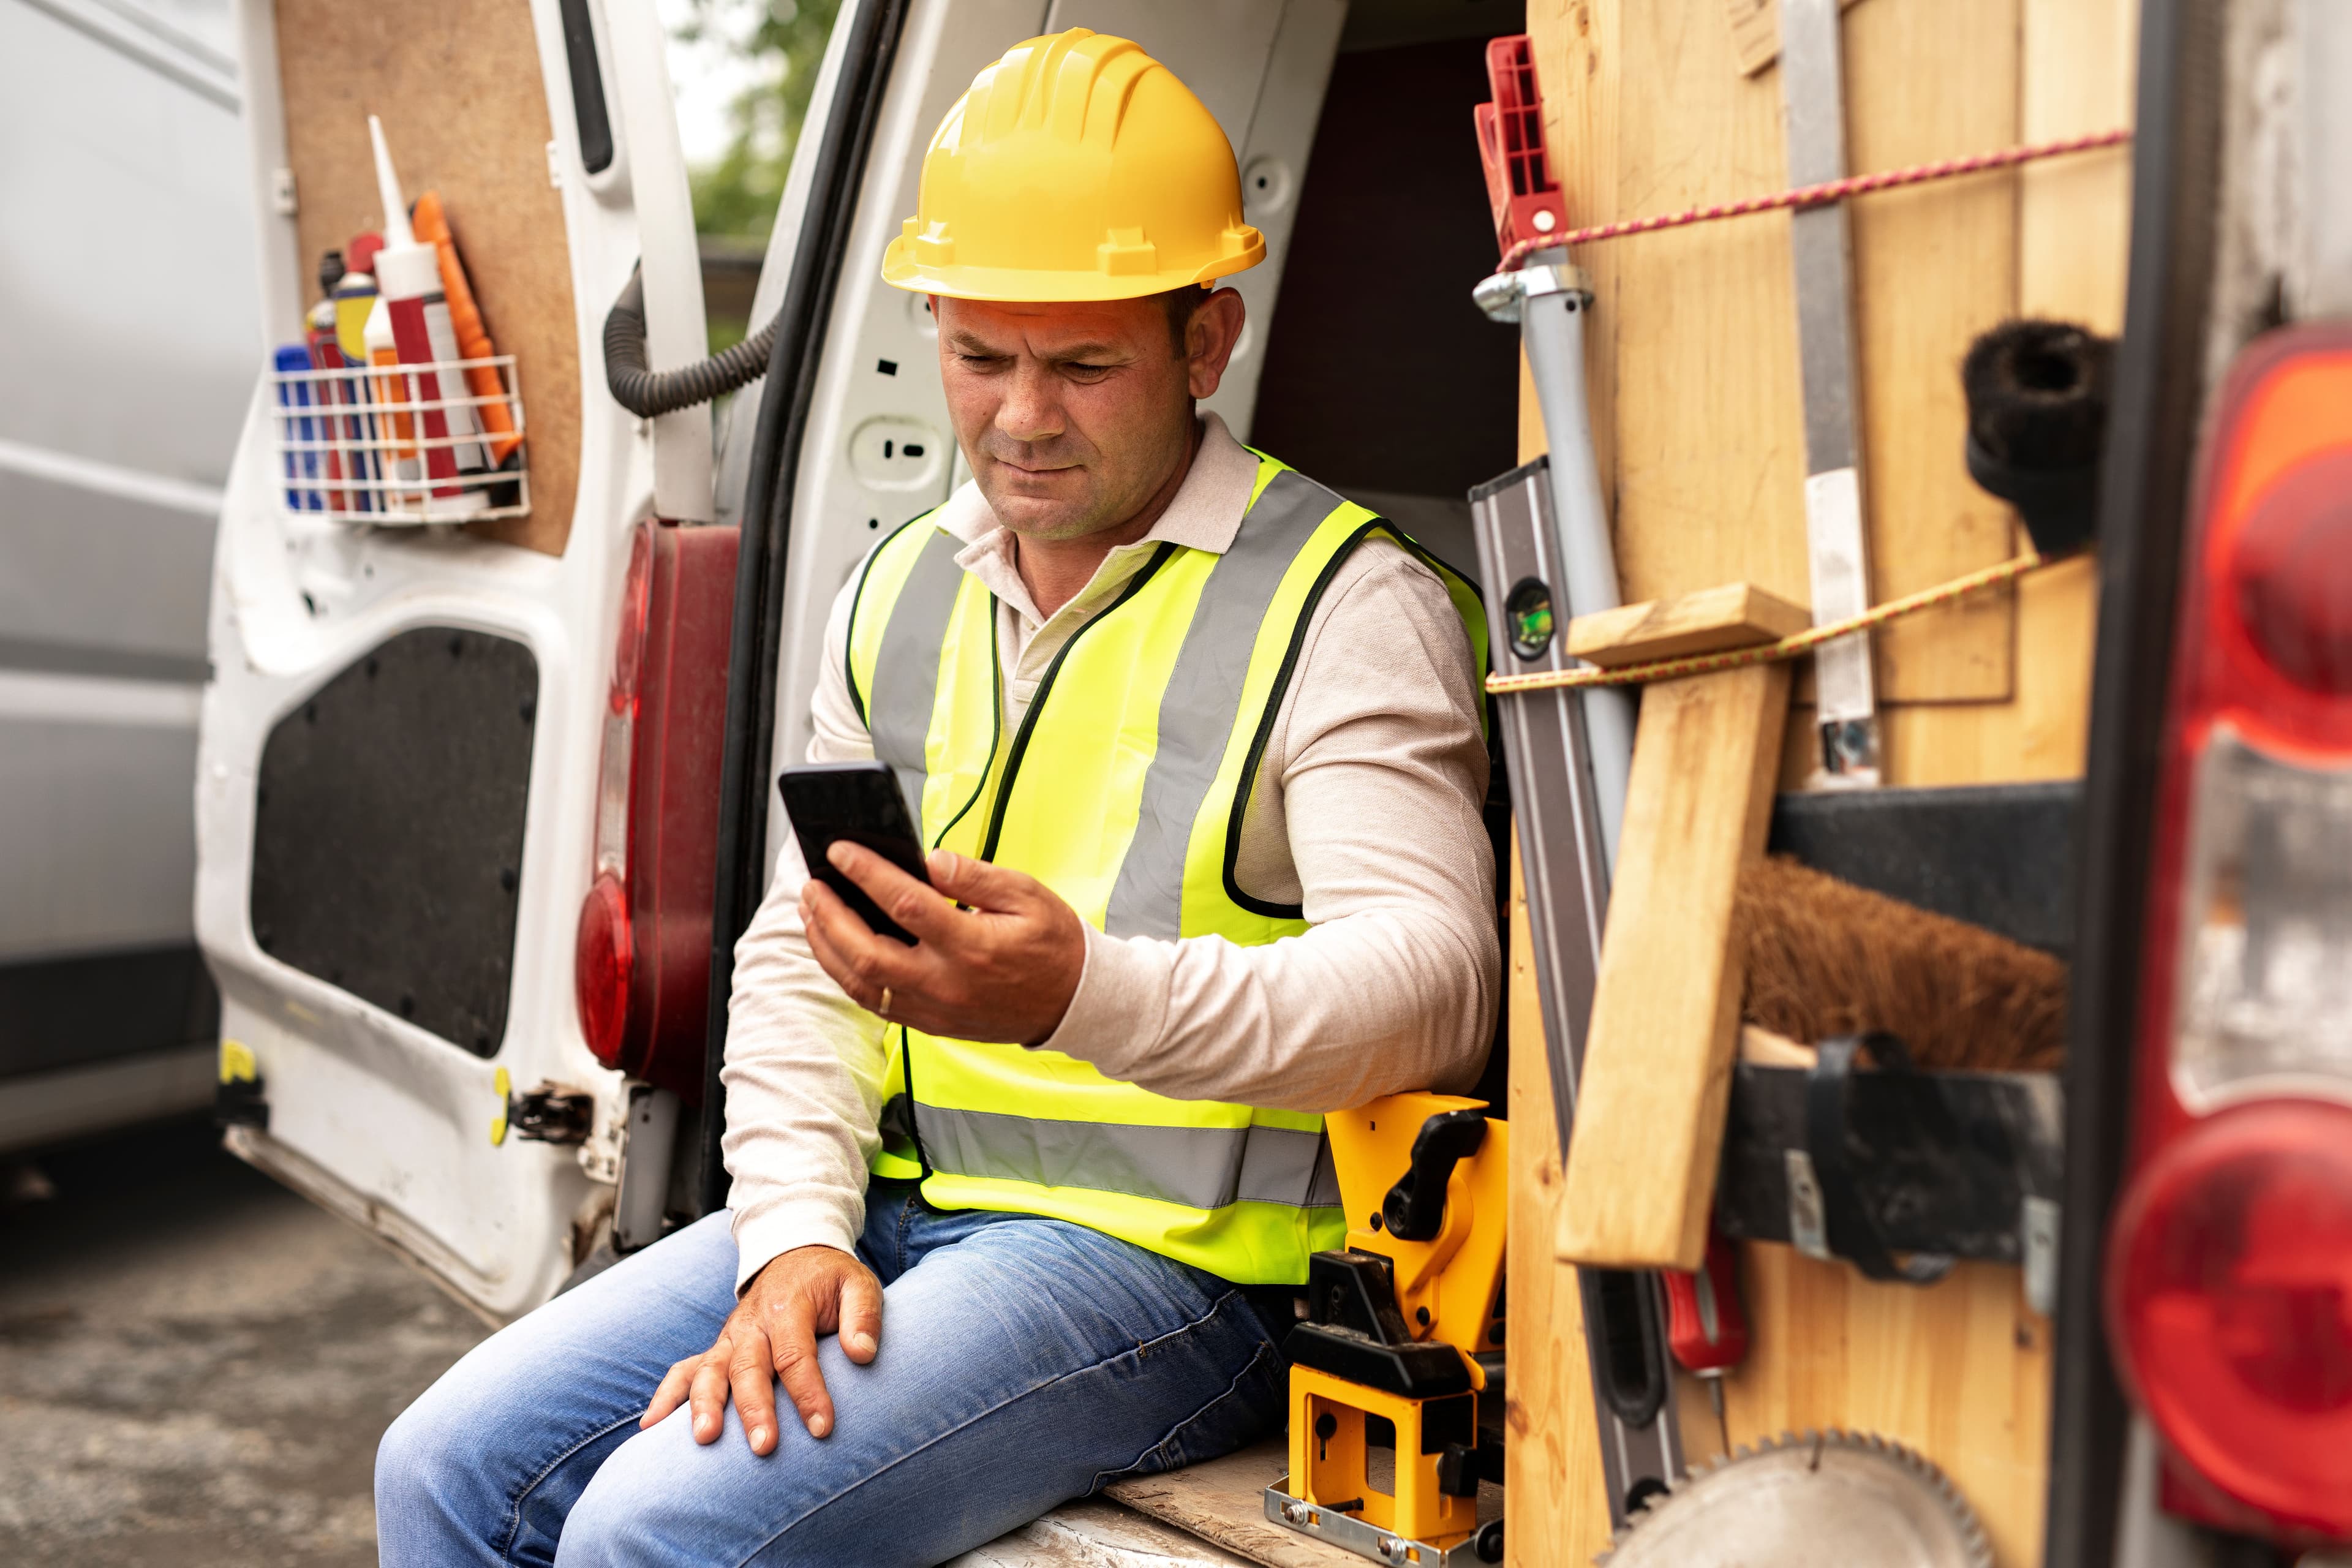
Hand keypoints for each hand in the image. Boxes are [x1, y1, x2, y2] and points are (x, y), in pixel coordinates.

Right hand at [640, 1245, 881, 1453]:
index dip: (809, 1392)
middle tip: (764, 1446)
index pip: (796, 1354)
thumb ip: (863, 1315)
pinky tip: (650, 1429)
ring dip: (704, 1404)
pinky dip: (666, 1397)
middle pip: (748, 1368)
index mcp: (788, 1306)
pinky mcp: (717, 1350)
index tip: (821, 1428)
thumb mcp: (857, 1284)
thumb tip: (862, 1354)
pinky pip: (684, 1371)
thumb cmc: (829, 1280)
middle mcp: (752, 1324)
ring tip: (704, 1438)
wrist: (794, 1254)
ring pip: (710, 1371)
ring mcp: (729, 1338)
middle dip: (754, 1408)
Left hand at [801, 845, 1085, 1045]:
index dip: (866, 873)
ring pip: (861, 983)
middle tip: (811, 885)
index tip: (841, 851)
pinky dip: (846, 974)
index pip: (905, 904)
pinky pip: (874, 1002)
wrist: (1071, 1002)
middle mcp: (946, 983)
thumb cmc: (1052, 944)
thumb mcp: (1027, 895)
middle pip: (866, 953)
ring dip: (827, 947)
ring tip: (811, 912)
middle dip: (830, 916)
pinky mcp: (929, 1024)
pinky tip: (834, 947)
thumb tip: (930, 859)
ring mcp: (934, 1009)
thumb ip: (975, 877)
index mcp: (972, 946)